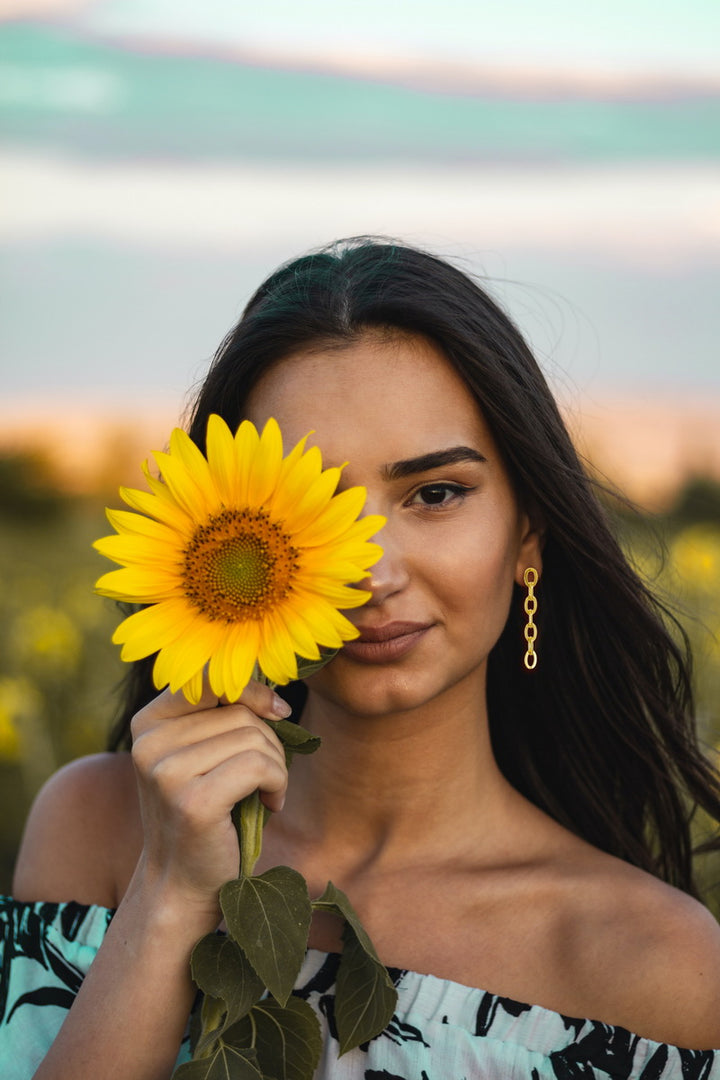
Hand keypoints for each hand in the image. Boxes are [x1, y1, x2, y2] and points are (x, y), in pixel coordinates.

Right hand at [129, 680, 291, 917]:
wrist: (183, 884)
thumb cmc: (206, 813)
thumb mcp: (203, 754)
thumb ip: (223, 717)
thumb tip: (276, 697)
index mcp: (147, 723)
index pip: (210, 678)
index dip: (252, 690)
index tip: (277, 711)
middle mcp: (149, 743)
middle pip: (239, 711)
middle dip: (269, 741)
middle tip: (265, 777)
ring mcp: (167, 773)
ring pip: (254, 738)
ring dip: (276, 765)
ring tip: (264, 793)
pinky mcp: (194, 801)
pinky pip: (260, 766)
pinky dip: (278, 783)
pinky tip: (270, 805)